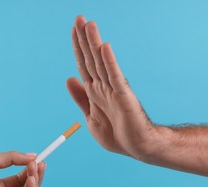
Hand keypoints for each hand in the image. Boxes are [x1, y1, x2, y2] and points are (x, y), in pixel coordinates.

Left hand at [0, 151, 44, 186]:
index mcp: (1, 185)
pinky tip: (30, 179)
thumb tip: (34, 157)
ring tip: (35, 168)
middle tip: (41, 163)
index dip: (32, 169)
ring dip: (36, 181)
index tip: (39, 159)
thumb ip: (14, 158)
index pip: (22, 178)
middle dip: (37, 175)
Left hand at [67, 15, 160, 159]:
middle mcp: (103, 86)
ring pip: (101, 63)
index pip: (83, 64)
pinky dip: (109, 62)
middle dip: (84, 39)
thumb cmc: (117, 134)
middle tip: (78, 17)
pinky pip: (115, 77)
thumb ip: (81, 98)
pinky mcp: (124, 97)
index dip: (77, 47)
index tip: (73, 29)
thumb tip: (69, 78)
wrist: (138, 148)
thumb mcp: (90, 117)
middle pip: (91, 58)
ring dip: (94, 44)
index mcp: (94, 91)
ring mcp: (113, 90)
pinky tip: (104, 47)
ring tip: (88, 25)